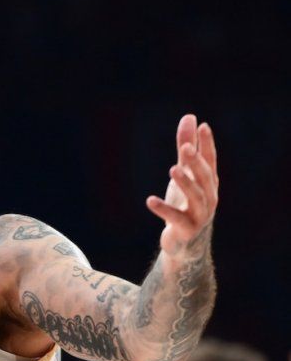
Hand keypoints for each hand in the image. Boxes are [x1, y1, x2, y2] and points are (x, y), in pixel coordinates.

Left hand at [146, 114, 218, 254]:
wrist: (186, 244)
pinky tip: (150, 200)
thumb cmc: (187, 203)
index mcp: (209, 183)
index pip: (210, 161)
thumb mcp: (185, 173)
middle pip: (205, 178)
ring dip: (185, 183)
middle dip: (196, 163)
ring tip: (173, 169)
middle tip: (185, 147)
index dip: (207, 145)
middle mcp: (209, 198)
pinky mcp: (186, 229)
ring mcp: (200, 215)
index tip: (203, 126)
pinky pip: (175, 218)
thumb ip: (186, 147)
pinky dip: (164, 209)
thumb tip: (190, 117)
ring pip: (196, 197)